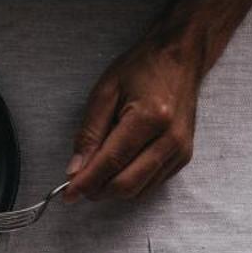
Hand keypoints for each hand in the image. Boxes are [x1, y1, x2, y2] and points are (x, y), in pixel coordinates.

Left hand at [66, 39, 203, 199]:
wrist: (180, 58)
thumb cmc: (142, 68)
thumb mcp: (105, 92)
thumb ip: (89, 133)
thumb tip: (75, 170)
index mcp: (150, 118)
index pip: (112, 162)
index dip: (87, 182)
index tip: (68, 194)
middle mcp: (170, 139)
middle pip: (127, 184)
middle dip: (98, 190)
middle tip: (79, 184)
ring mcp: (180, 151)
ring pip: (139, 191)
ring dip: (113, 189)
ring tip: (98, 171)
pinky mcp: (183, 158)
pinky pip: (151, 185)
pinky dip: (130, 183)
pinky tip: (119, 166)